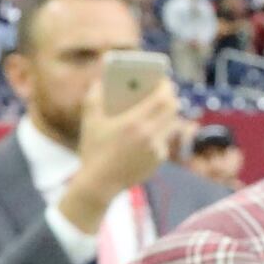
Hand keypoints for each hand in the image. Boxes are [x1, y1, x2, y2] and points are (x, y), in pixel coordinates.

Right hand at [61, 69, 179, 229]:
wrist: (98, 185)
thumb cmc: (93, 151)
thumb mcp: (90, 122)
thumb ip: (93, 98)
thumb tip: (98, 81)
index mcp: (135, 123)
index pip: (163, 98)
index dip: (166, 86)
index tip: (162, 79)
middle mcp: (150, 135)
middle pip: (173, 108)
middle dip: (170, 97)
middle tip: (163, 91)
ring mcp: (157, 149)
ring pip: (172, 124)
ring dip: (168, 113)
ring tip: (159, 107)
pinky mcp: (158, 160)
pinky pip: (166, 139)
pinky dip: (161, 131)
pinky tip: (151, 129)